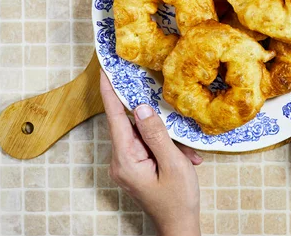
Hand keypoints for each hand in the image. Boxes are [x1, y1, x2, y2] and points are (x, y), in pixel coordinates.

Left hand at [100, 71, 202, 235]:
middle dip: (157, 122)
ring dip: (167, 140)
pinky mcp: (135, 167)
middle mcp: (120, 161)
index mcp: (125, 159)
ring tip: (186, 155)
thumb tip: (141, 108)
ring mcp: (127, 165)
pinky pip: (148, 146)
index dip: (110, 92)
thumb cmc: (177, 200)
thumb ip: (156, 134)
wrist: (179, 227)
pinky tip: (183, 159)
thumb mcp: (173, 164)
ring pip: (144, 136)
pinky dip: (166, 148)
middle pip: (132, 126)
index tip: (105, 70)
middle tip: (169, 112)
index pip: (115, 118)